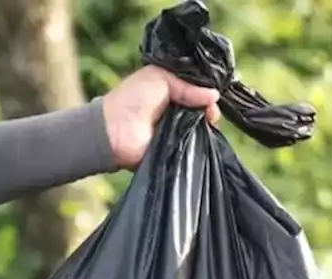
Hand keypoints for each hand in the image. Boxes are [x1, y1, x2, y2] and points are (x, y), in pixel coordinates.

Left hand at [102, 66, 221, 169]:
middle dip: (210, 107)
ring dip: (208, 123)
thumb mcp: (160, 78)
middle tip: (211, 111)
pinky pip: (197, 144)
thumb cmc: (133, 99)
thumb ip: (188, 86)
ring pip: (203, 125)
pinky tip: (207, 133)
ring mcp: (180, 129)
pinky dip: (203, 139)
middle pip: (203, 107)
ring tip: (209, 120)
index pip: (197, 89)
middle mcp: (177, 109)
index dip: (207, 91)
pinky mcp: (180, 147)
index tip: (214, 95)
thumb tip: (215, 95)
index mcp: (172, 90)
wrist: (116, 130)